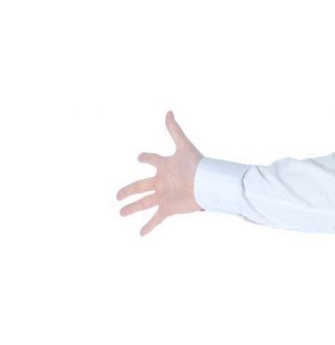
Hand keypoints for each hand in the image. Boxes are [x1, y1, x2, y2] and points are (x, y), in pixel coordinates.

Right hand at [116, 110, 203, 235]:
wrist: (208, 184)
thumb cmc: (197, 165)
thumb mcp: (184, 146)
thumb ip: (175, 130)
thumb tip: (168, 111)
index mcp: (165, 166)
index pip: (152, 159)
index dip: (146, 158)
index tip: (140, 157)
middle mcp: (162, 181)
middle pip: (140, 185)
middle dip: (128, 190)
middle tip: (117, 195)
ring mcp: (164, 196)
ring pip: (144, 203)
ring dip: (132, 208)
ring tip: (120, 213)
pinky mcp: (168, 208)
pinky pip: (156, 219)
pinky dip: (148, 226)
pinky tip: (140, 234)